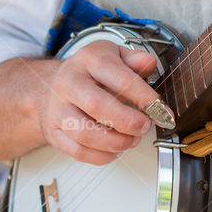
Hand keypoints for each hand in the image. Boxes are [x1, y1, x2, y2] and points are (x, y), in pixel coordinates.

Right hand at [40, 41, 158, 165]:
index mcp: (89, 60)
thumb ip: (134, 59)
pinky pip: (78, 151)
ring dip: (116, 142)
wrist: (50, 84)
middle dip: (128, 121)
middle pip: (97, 106)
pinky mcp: (54, 131)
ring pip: (85, 133)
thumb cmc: (88, 72)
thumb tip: (149, 62)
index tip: (161, 111)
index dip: (145, 98)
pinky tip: (115, 150)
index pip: (120, 79)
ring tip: (131, 139)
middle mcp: (69, 83)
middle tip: (145, 126)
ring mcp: (58, 109)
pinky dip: (102, 156)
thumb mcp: (113, 55)